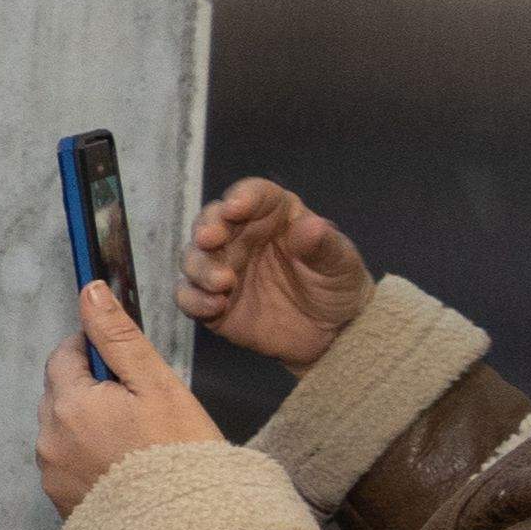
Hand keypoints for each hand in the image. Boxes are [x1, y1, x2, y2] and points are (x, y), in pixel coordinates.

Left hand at [38, 280, 222, 510]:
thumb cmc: (180, 457)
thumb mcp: (156, 385)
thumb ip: (118, 337)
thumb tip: (90, 292)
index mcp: (68, 404)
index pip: (63, 356)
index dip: (92, 352)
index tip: (121, 364)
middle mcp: (49, 440)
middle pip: (60, 394)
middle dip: (91, 390)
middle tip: (139, 408)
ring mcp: (52, 475)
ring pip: (63, 431)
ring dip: (88, 427)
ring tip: (136, 443)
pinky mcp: (62, 504)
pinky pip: (68, 467)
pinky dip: (89, 461)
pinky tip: (125, 470)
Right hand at [179, 179, 373, 368]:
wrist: (332, 333)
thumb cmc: (338, 285)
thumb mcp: (341, 264)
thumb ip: (324, 246)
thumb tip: (311, 226)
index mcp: (274, 216)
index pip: (254, 195)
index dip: (242, 197)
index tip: (236, 208)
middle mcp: (242, 236)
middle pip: (212, 221)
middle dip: (207, 227)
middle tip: (209, 239)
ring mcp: (223, 268)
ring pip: (194, 257)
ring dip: (200, 266)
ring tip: (222, 283)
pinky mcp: (212, 301)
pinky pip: (189, 296)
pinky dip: (194, 299)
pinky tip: (215, 307)